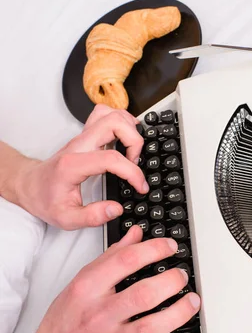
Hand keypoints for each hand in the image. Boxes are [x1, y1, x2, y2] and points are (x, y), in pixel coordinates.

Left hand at [14, 105, 146, 229]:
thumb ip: (92, 216)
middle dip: (134, 141)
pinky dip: (121, 123)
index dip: (132, 173)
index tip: (139, 186)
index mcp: (73, 165)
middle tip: (135, 162)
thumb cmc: (45, 199)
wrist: (30, 185)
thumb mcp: (66, 219)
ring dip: (129, 128)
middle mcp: (78, 145)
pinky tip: (125, 140)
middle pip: (113, 123)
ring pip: (110, 113)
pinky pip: (106, 116)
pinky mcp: (86, 135)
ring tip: (132, 151)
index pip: (111, 159)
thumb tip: (116, 209)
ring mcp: (82, 137)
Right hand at [26, 227, 200, 332]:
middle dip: (171, 281)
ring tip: (191, 302)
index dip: (154, 249)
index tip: (169, 247)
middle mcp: (100, 315)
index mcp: (89, 289)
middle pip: (143, 295)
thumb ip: (112, 256)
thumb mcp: (83, 280)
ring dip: (177, 314)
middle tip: (182, 276)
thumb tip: (136, 234)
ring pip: (150, 329)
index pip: (126, 261)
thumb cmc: (68, 318)